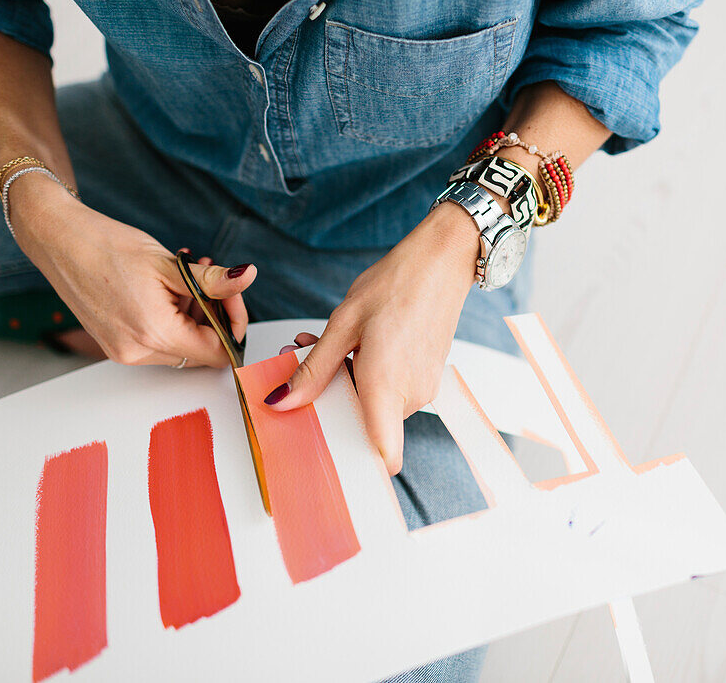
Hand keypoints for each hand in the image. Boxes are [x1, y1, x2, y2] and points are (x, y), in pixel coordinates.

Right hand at [10, 174, 256, 367]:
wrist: (57, 239)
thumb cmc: (106, 246)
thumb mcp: (170, 264)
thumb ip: (213, 280)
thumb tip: (247, 278)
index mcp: (154, 335)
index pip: (217, 352)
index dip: (233, 324)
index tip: (232, 295)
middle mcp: (137, 353)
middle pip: (200, 350)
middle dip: (214, 316)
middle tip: (212, 281)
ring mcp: (123, 351)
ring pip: (180, 345)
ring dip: (194, 314)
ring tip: (190, 276)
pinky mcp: (114, 343)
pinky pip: (157, 340)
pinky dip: (171, 317)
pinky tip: (170, 287)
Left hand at [263, 202, 481, 474]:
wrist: (443, 259)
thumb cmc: (396, 285)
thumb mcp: (343, 323)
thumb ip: (314, 369)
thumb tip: (282, 402)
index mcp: (387, 386)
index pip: (382, 456)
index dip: (356, 466)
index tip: (324, 455)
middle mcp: (409, 395)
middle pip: (364, 423)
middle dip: (329, 399)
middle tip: (299, 361)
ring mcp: (422, 387)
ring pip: (374, 403)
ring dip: (344, 381)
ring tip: (320, 342)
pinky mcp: (426, 375)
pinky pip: (389, 388)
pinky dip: (365, 373)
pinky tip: (349, 342)